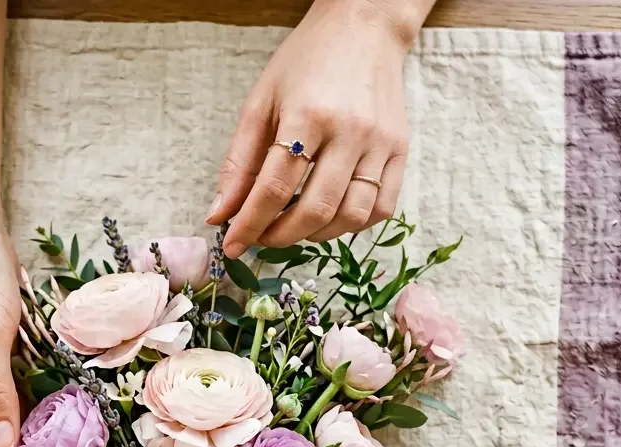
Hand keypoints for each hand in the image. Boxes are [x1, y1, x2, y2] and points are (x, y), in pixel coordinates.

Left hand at [210, 0, 411, 256]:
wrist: (365, 26)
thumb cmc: (306, 62)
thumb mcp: (261, 102)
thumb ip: (239, 163)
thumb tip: (220, 214)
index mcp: (308, 114)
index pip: (275, 188)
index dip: (250, 225)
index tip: (233, 245)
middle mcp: (349, 131)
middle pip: (314, 210)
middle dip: (280, 236)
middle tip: (262, 237)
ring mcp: (380, 143)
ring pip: (350, 217)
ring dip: (316, 235)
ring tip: (295, 227)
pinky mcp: (401, 150)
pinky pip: (381, 208)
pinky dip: (353, 226)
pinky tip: (330, 217)